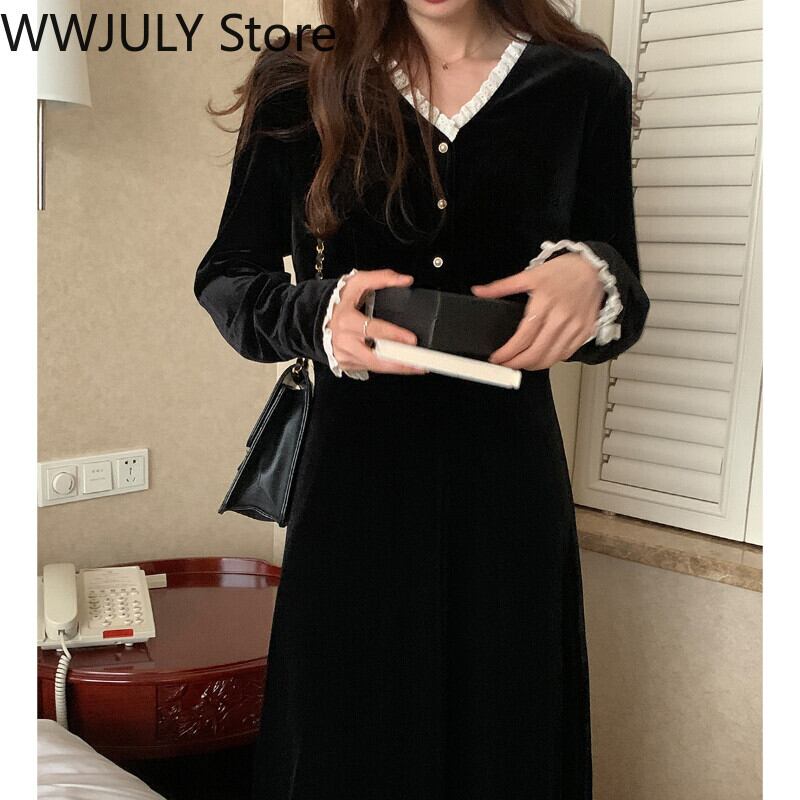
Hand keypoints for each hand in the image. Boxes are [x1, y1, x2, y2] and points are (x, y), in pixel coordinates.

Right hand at [329, 269, 426, 374]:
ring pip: (374, 366)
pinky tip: (397, 364)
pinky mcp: (345, 363)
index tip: (412, 340)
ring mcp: (344, 355)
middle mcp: (344, 340)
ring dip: (396, 368)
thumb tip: (405, 280)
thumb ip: (382, 278)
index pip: (375, 330)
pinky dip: (384, 366)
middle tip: (419, 364)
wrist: (315, 316)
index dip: (395, 335)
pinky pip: (368, 368)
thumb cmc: (339, 301)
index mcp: (347, 320)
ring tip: (415, 366)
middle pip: (375, 358)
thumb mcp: (357, 282)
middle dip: (399, 363)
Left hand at [471, 253, 604, 369]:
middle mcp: (561, 317)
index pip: (523, 337)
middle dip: (517, 364)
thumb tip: (479, 291)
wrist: (593, 268)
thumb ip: (502, 287)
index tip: (497, 358)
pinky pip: (566, 354)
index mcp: (544, 302)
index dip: (508, 352)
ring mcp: (575, 326)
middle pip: (536, 352)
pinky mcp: (585, 332)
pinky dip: (552, 359)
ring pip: (551, 358)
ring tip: (522, 363)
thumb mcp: (529, 275)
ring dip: (533, 365)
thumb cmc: (563, 271)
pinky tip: (542, 356)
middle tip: (506, 364)